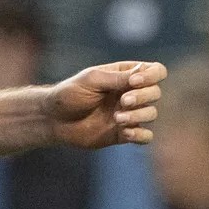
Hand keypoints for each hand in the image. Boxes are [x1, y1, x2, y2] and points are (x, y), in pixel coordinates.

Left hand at [44, 61, 166, 148]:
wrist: (53, 120)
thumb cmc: (69, 94)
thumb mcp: (92, 80)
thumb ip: (118, 78)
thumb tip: (143, 72)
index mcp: (125, 75)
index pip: (155, 71)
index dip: (151, 76)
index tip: (133, 82)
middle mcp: (131, 94)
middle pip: (155, 92)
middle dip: (143, 97)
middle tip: (123, 102)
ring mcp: (129, 114)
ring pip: (151, 113)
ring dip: (139, 115)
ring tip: (118, 119)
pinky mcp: (124, 133)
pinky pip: (145, 136)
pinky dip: (141, 135)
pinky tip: (126, 132)